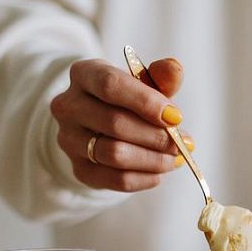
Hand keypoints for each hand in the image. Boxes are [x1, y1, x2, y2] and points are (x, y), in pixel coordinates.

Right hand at [51, 57, 192, 191]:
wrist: (99, 126)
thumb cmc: (126, 99)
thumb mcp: (143, 82)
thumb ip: (160, 75)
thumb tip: (174, 70)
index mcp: (83, 74)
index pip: (110, 85)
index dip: (146, 102)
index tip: (176, 117)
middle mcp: (68, 106)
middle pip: (115, 123)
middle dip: (156, 136)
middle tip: (182, 143)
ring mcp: (69, 140)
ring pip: (115, 154)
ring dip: (153, 159)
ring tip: (174, 158)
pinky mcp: (79, 169)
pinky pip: (116, 180)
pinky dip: (145, 178)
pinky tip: (159, 172)